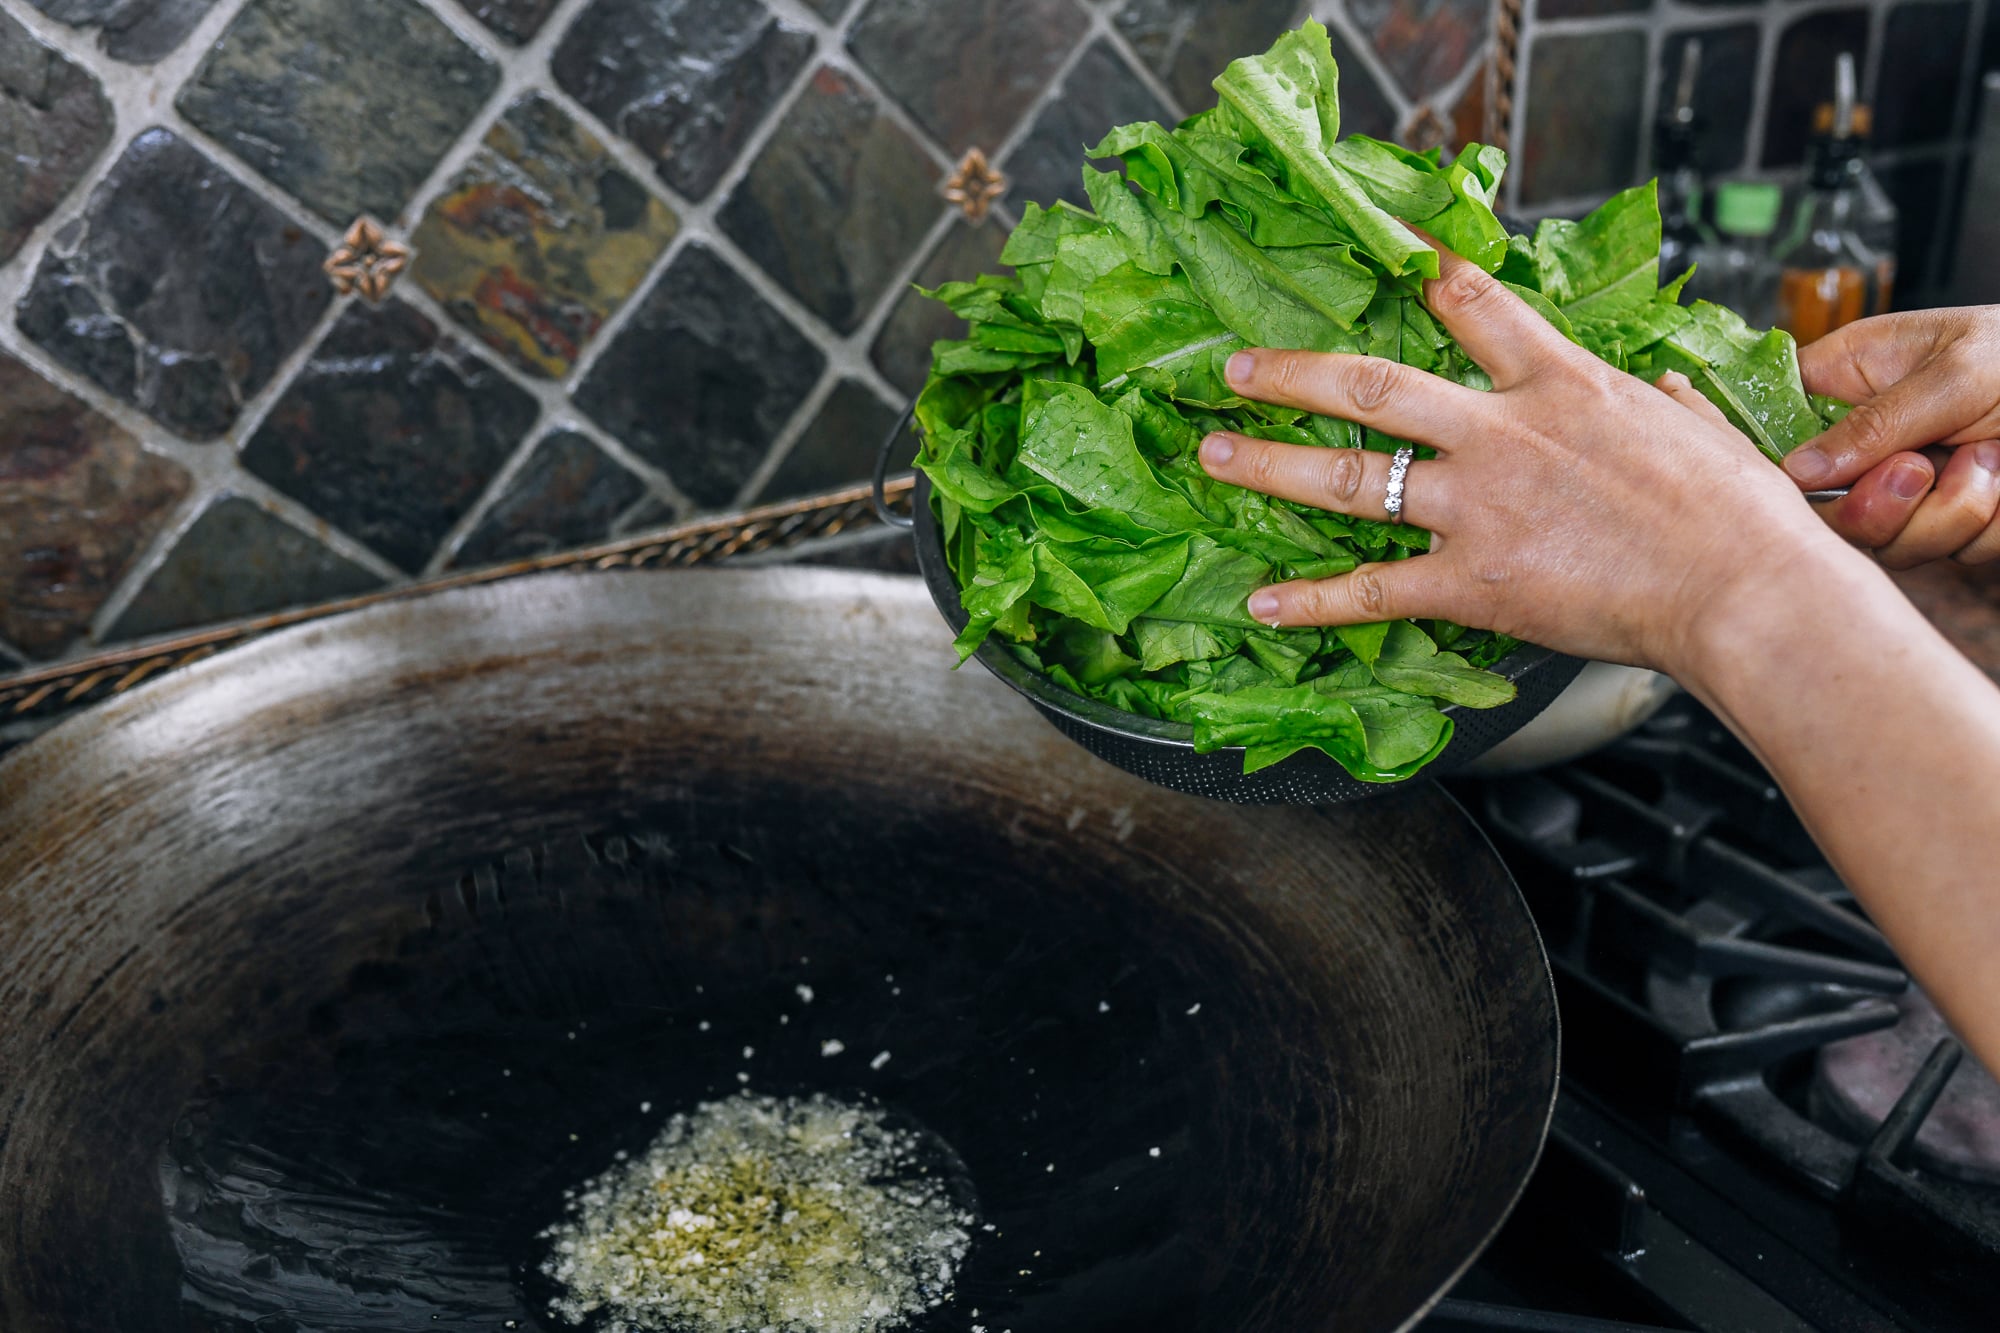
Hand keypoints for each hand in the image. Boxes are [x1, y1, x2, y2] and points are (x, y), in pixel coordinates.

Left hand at [1194, 241, 1855, 677]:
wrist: (1745, 588)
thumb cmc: (1741, 517)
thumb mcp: (1702, 432)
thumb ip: (1663, 407)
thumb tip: (1661, 390)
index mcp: (1562, 384)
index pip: (1477, 305)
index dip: (1427, 273)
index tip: (1390, 249)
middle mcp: (1502, 434)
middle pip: (1372, 385)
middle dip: (1294, 372)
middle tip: (1237, 367)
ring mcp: (1478, 506)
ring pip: (1350, 477)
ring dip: (1271, 465)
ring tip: (1214, 457)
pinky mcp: (1474, 581)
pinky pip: (1373, 590)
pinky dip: (1312, 600)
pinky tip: (1264, 605)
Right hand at [1788, 309, 1999, 566]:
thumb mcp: (1956, 370)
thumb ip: (1875, 423)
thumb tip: (1796, 469)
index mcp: (1849, 380)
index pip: (1771, 426)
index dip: (1779, 464)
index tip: (1808, 481)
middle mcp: (1868, 441)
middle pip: (1823, 509)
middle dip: (1878, 505)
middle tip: (1920, 472)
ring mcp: (1908, 488)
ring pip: (1886, 543)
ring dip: (1949, 513)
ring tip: (1989, 462)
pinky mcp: (1950, 523)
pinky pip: (1945, 553)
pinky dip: (1985, 526)